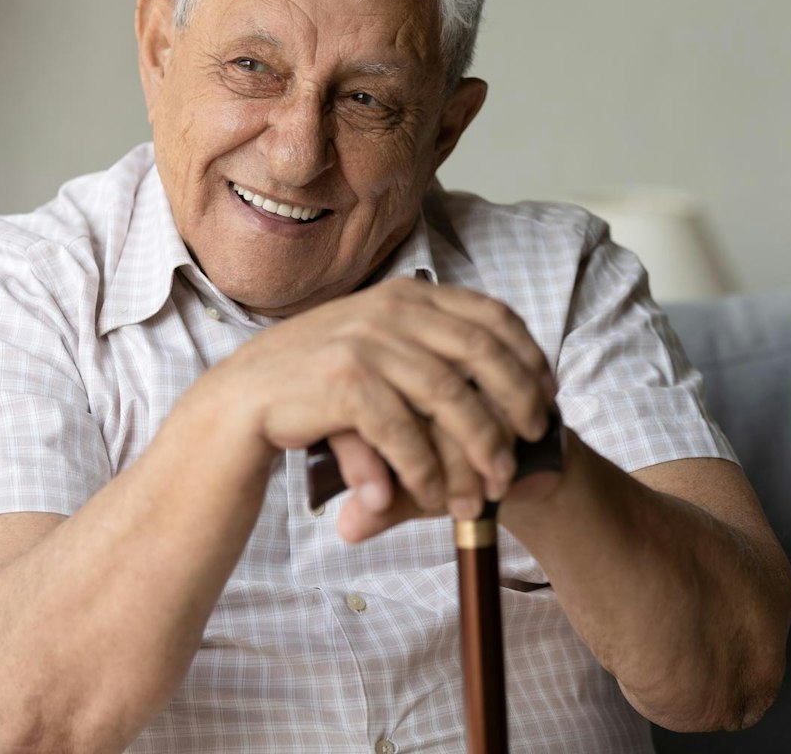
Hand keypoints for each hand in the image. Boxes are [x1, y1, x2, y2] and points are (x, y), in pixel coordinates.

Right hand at [207, 277, 556, 539]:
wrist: (243, 399)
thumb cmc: (317, 380)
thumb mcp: (376, 344)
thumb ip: (429, 346)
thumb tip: (509, 382)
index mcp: (407, 294)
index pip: (491, 315)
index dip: (529, 356)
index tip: (547, 393)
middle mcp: (391, 309)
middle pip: (481, 354)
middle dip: (517, 403)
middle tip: (531, 443)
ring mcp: (367, 341)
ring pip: (450, 398)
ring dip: (479, 449)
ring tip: (492, 489)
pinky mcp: (344, 381)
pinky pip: (404, 431)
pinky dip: (426, 468)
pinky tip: (434, 495)